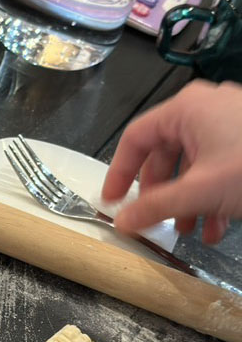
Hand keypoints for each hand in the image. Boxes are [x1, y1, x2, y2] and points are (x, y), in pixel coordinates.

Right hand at [102, 80, 241, 243]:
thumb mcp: (199, 192)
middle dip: (159, 194)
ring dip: (186, 202)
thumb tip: (121, 221)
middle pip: (164, 153)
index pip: (135, 138)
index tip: (112, 201)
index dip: (118, 173)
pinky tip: (216, 227)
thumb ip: (154, 207)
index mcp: (187, 109)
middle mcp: (206, 109)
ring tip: (189, 232)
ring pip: (192, 164)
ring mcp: (231, 122)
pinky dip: (211, 196)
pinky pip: (217, 166)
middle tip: (153, 220)